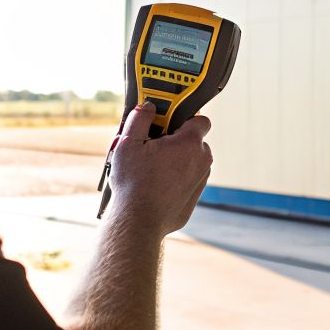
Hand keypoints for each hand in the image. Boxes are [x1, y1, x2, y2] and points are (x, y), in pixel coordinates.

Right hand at [105, 102, 212, 235]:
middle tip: (153, 145)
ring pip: (191, 162)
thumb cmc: (133, 183)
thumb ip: (139, 118)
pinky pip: (187, 181)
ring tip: (151, 167)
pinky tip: (155, 184)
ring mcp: (200, 182)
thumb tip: (147, 107)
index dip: (184, 118)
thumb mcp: (127, 142)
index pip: (200, 120)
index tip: (167, 121)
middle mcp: (202, 161)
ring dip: (177, 160)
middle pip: (194, 141)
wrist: (137, 222)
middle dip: (177, 140)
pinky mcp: (193, 199)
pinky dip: (176, 179)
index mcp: (190, 143)